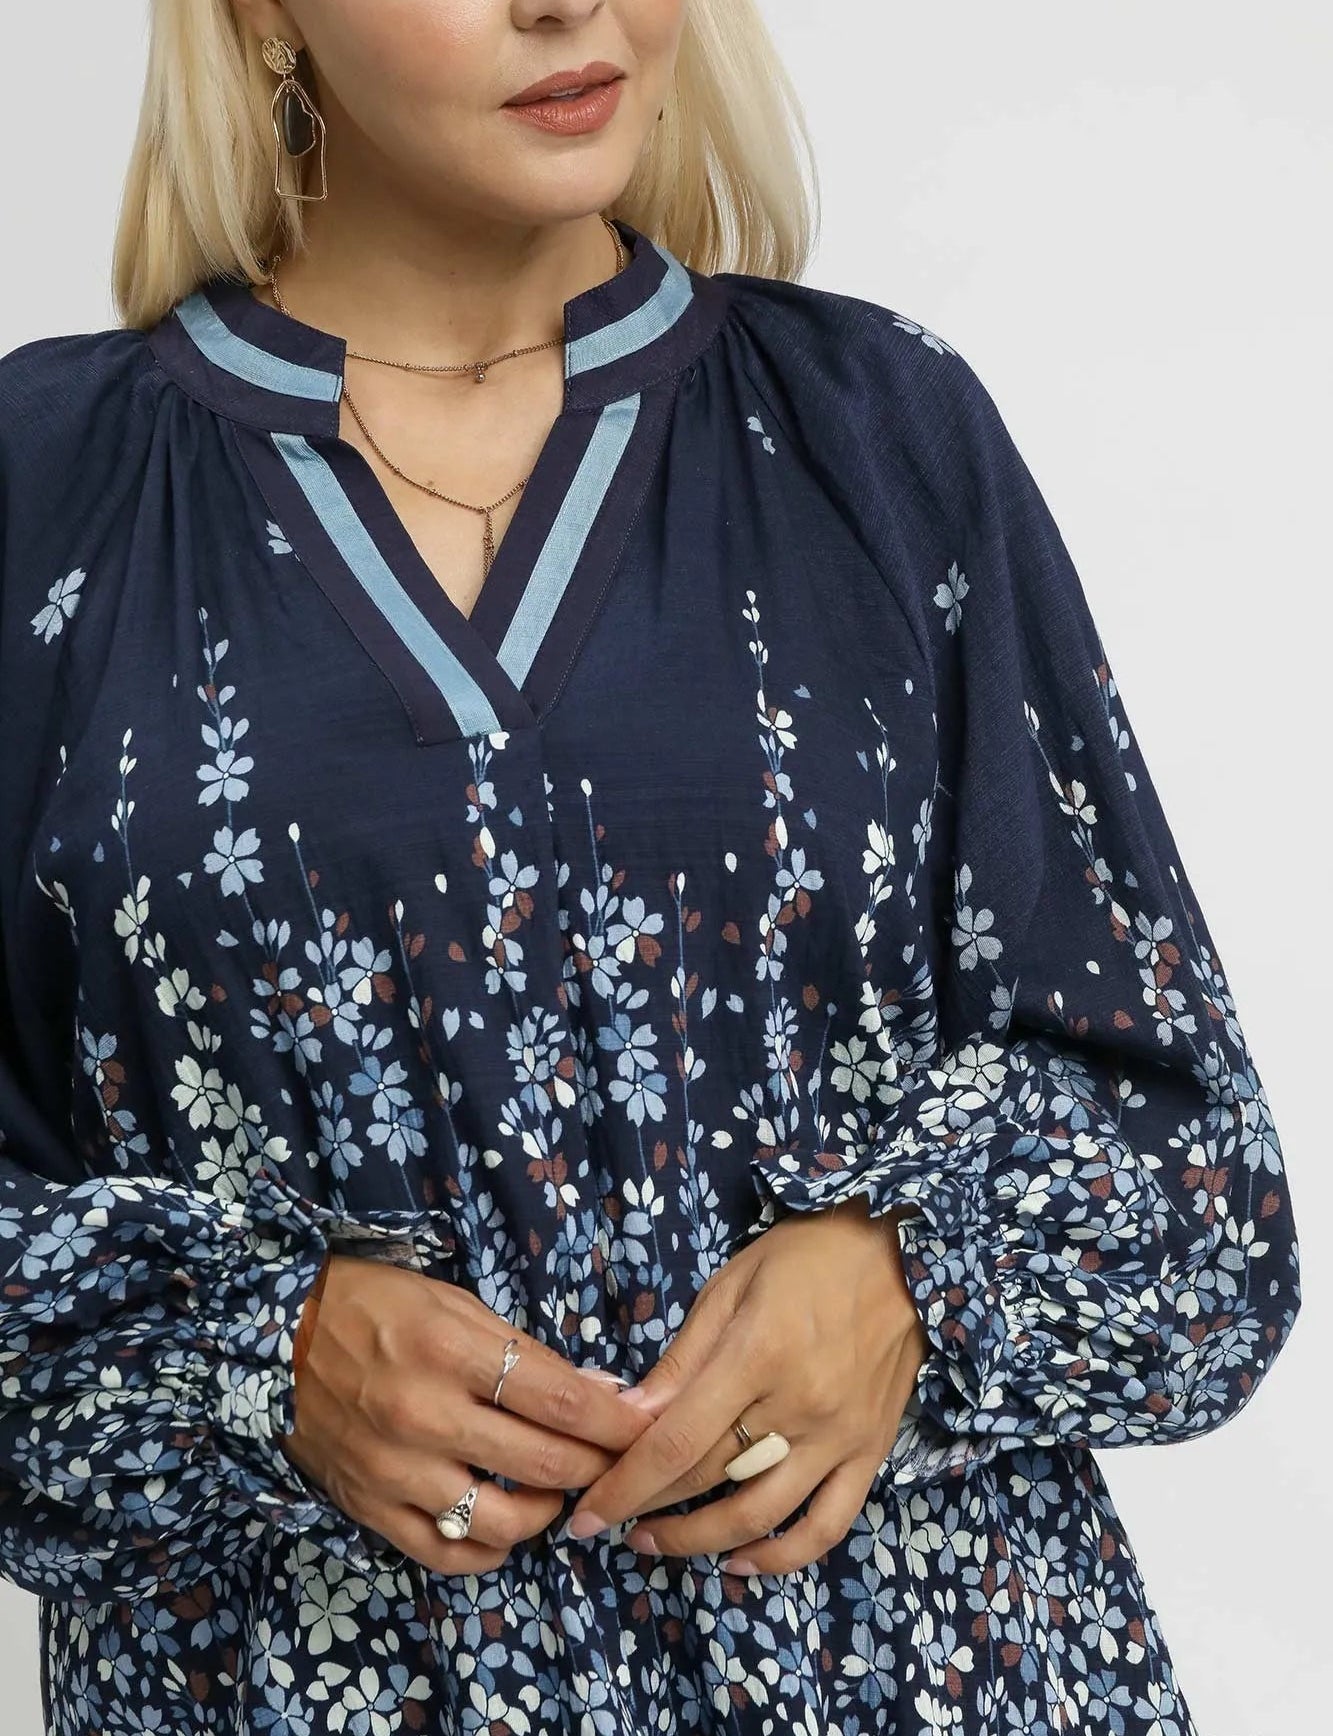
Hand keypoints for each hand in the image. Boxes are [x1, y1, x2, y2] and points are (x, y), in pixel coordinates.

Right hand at [279, 1255, 653, 1575]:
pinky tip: (508, 1528)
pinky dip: (490, 1550)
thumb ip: (525, 1352)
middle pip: (544, 1460)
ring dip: (549, 1511)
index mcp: (451, 1349)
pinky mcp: (370, 1507)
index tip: (648, 1426)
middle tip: (622, 1460)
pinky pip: (446, 1552)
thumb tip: (598, 1389)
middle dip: (600, 1465)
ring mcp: (396, 1469)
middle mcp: (425, 1415)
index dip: (615, 1421)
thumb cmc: (373, 1306)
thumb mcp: (452, 1304)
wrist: (273, 1336)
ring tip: (561, 1491)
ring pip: (503, 1520)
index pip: (558, 1399)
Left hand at [563, 1197, 928, 1575]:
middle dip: (647, 1508)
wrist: (904, 1252)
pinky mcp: (870, 1452)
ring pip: (760, 1515)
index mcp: (757, 1354)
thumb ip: (683, 1356)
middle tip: (610, 1518)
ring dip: (700, 1542)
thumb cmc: (808, 1256)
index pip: (676, 1442)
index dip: (625, 1486)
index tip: (586, 1513)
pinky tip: (740, 1561)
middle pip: (709, 1480)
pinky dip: (782, 1557)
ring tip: (656, 1543)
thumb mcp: (732, 1284)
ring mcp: (840, 1437)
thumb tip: (629, 1414)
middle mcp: (800, 1406)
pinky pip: (827, 1526)